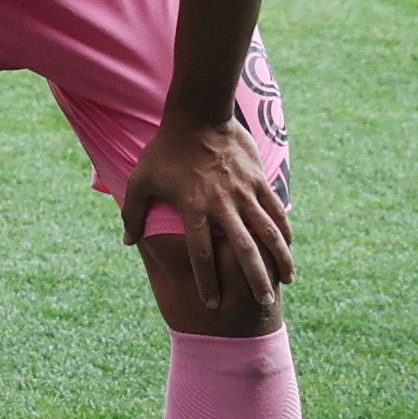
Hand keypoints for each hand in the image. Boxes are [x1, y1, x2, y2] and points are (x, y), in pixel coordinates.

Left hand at [123, 117, 292, 328]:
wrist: (198, 116)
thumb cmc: (165, 150)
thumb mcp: (141, 180)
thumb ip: (132, 213)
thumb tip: (127, 242)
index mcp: (192, 207)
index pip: (200, 253)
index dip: (207, 280)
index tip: (211, 303)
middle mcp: (222, 204)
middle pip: (243, 249)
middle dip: (254, 279)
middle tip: (262, 303)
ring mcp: (244, 192)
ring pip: (269, 232)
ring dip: (280, 258)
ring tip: (288, 280)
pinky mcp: (259, 180)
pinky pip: (277, 210)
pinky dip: (285, 230)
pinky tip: (289, 247)